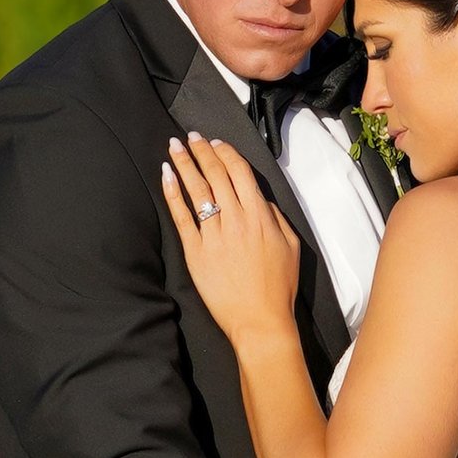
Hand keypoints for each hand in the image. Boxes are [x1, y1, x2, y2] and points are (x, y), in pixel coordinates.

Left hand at [160, 132, 301, 339]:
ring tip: (174, 146)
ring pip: (196, 189)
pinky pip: (181, 216)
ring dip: (184, 163)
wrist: (260, 320)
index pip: (239, 172)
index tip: (216, 142)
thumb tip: (259, 199)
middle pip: (215, 174)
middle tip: (191, 137)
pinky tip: (166, 175)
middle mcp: (236, 219)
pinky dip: (173, 193)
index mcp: (260, 216)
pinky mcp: (195, 252)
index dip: (226, 152)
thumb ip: (276, 217)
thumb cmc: (279, 286)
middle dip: (202, 151)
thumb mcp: (290, 246)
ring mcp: (213, 235)